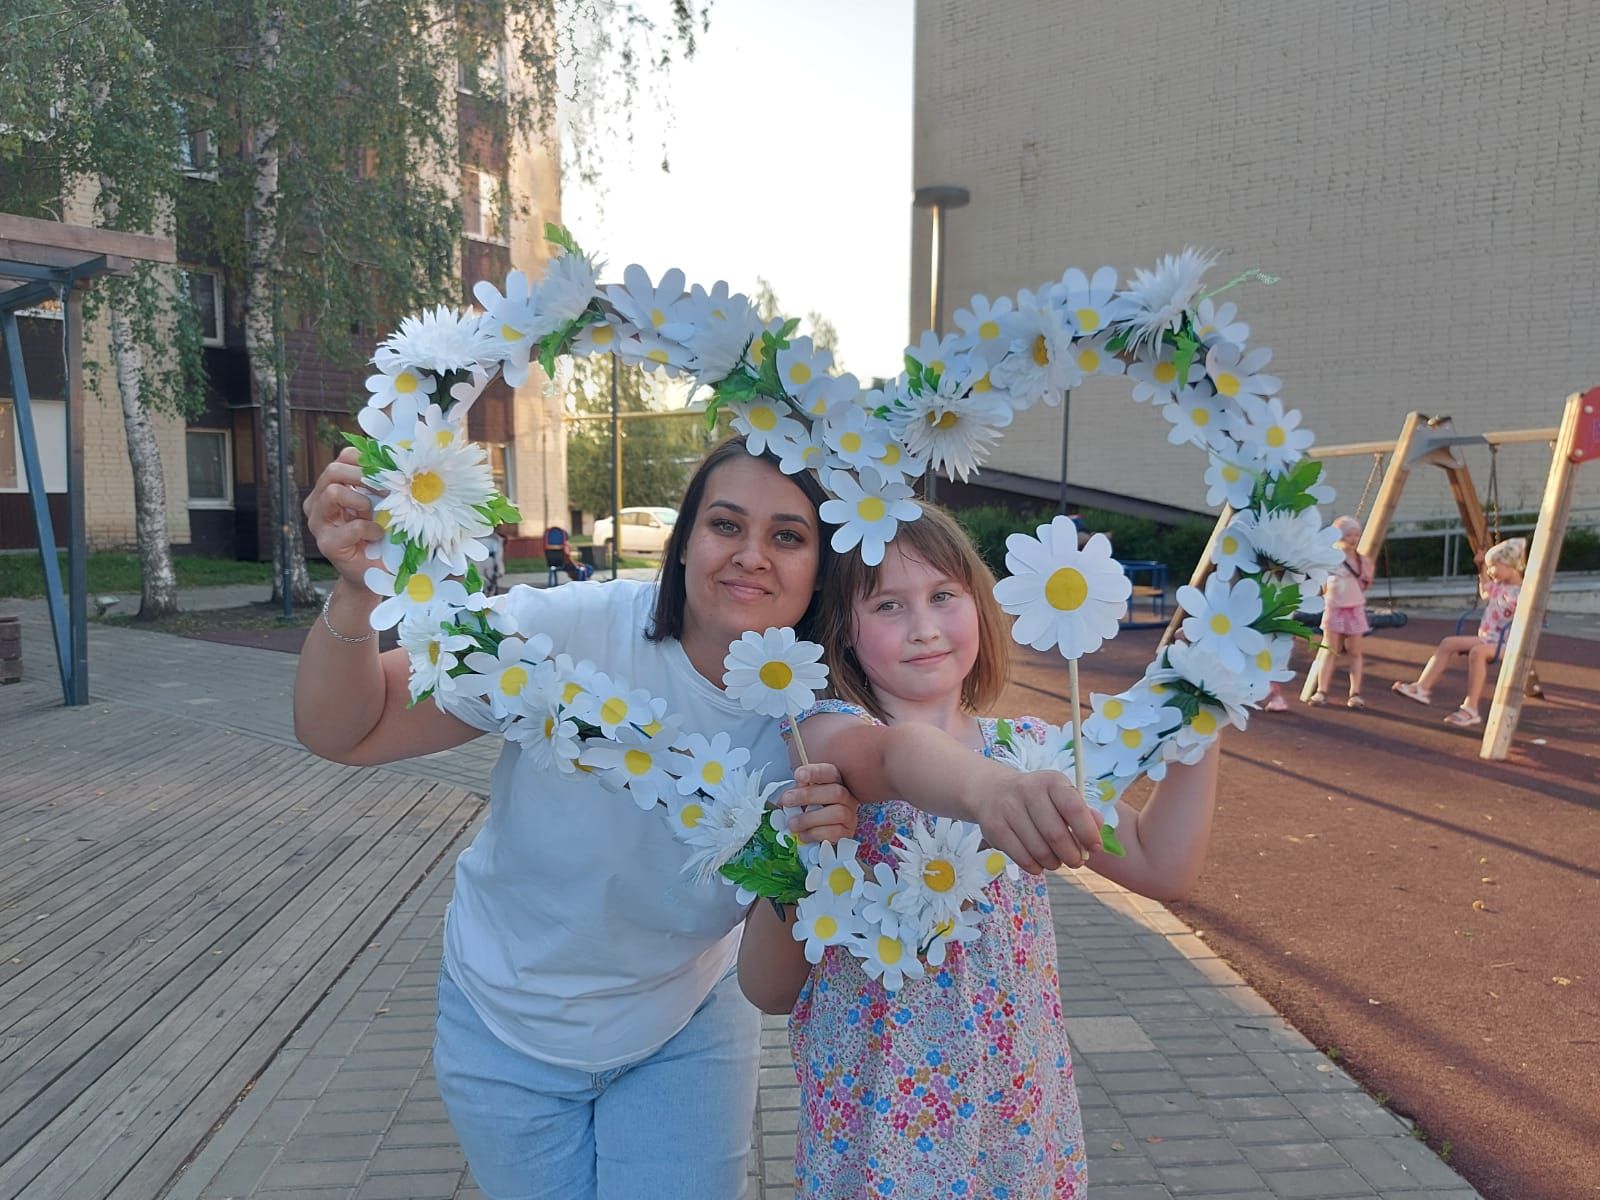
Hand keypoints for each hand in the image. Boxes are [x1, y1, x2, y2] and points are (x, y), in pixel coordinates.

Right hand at [304, 447, 385, 589]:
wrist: (372, 574)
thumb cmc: (379, 536)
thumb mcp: (380, 505)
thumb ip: (381, 485)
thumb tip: (400, 461)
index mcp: (330, 488)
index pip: (343, 459)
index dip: (366, 460)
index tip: (387, 471)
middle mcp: (318, 503)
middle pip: (333, 471)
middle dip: (363, 476)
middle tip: (385, 489)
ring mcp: (318, 524)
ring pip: (333, 492)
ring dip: (362, 502)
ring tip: (373, 516)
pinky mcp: (326, 544)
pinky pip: (352, 526)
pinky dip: (370, 529)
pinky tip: (377, 536)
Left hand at [779, 761, 858, 845]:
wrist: (821, 833)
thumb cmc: (810, 810)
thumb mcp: (802, 798)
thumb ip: (797, 794)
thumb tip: (783, 799)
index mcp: (836, 782)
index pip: (830, 772)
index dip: (815, 773)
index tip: (798, 775)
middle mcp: (847, 797)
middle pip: (836, 792)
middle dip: (808, 796)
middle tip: (787, 800)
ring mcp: (850, 815)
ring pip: (837, 813)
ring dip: (810, 819)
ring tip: (792, 824)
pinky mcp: (847, 833)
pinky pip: (834, 833)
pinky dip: (815, 834)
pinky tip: (803, 835)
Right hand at [977, 769, 1102, 874]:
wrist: (992, 792)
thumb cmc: (1037, 798)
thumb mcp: (1060, 795)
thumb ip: (1083, 812)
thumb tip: (1098, 829)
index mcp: (1051, 781)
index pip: (1074, 809)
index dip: (1088, 833)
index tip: (1095, 848)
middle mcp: (1029, 791)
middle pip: (1057, 835)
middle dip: (1072, 855)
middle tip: (1076, 861)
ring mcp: (1009, 809)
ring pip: (1040, 851)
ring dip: (1054, 863)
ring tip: (1056, 860)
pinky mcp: (995, 828)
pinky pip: (1023, 858)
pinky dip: (1036, 867)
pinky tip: (1039, 862)